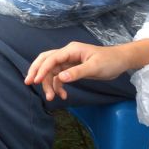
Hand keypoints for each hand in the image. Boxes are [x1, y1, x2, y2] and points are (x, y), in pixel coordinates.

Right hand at [25, 39, 148, 102]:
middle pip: (46, 61)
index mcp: (71, 50)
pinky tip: (63, 95)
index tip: (34, 81)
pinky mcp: (72, 69)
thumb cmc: (109, 61)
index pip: (51, 58)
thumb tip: (61, 78)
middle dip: (37, 71)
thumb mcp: (94, 68)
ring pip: (52, 71)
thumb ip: (77, 72)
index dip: (42, 69)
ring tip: (51, 98)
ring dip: (49, 84)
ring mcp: (69, 61)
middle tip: (28, 83)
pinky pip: (59, 77)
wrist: (120, 61)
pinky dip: (58, 86)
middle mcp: (67, 54)